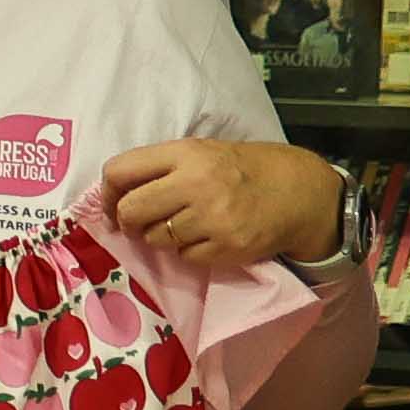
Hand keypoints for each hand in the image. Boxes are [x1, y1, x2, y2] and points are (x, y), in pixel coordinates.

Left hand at [100, 135, 343, 269]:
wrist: (301, 192)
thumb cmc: (245, 170)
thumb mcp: (204, 153)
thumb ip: (162, 168)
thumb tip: (115, 196)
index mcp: (185, 153)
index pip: (120, 171)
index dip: (107, 193)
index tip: (113, 204)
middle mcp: (196, 183)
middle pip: (130, 211)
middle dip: (129, 222)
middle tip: (141, 224)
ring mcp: (212, 217)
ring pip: (156, 239)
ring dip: (162, 237)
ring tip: (186, 225)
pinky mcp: (226, 247)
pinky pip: (184, 257)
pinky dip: (189, 252)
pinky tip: (208, 237)